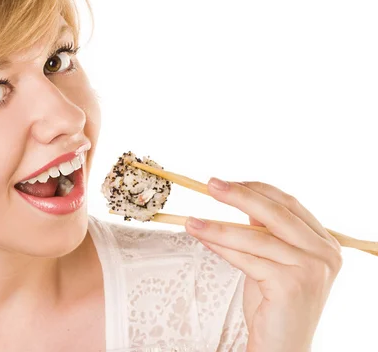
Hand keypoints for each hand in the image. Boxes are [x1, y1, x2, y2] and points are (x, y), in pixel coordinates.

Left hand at [184, 178, 342, 351]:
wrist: (283, 346)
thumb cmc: (275, 304)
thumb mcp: (274, 260)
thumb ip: (267, 232)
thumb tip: (243, 199)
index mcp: (325, 243)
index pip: (289, 204)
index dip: (256, 189)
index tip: (227, 182)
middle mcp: (324, 254)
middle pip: (275, 213)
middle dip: (239, 195)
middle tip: (210, 184)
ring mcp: (311, 270)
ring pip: (254, 237)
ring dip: (218, 227)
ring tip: (191, 220)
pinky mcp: (291, 285)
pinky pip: (247, 259)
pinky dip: (221, 247)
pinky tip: (203, 238)